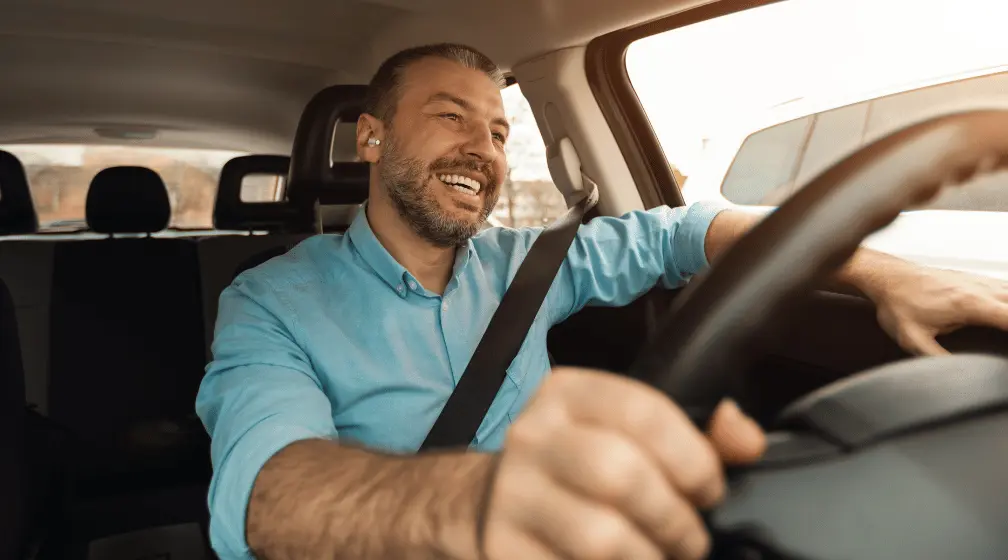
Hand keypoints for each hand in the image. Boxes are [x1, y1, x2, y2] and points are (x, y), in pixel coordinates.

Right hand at [478, 367, 765, 559]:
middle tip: (688, 539)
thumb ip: (698, 437)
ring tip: (657, 558)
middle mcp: (532, 437)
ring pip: (601, 539)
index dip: (694, 459)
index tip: (709, 490)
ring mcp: (512, 496)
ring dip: (649, 559)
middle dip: (674, 519)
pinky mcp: (504, 549)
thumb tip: (746, 438)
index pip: (643, 413)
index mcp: (568, 395)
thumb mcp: (628, 435)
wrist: (492, 501)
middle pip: (621, 476)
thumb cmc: (579, 467)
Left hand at [866, 264, 1007, 355]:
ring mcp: (978, 281)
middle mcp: (979, 288)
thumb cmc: (897, 304)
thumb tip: (956, 375)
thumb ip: (936, 357)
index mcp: (969, 304)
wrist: (886, 277)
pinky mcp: (974, 279)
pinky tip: (1007, 310)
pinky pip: (1005, 287)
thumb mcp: (912, 339)